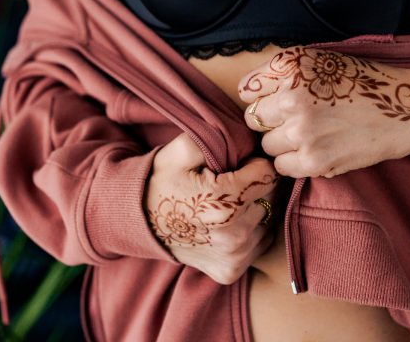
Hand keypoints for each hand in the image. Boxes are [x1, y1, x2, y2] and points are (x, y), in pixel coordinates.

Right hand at [146, 132, 277, 283]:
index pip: (269, 173)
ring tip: (228, 203)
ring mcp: (234, 257)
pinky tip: (228, 224)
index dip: (255, 163)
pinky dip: (250, 232)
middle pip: (272, 197)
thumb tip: (251, 141)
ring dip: (255, 209)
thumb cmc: (162, 182)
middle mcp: (235, 234)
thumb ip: (219, 138)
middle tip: (232, 182)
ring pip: (269, 220)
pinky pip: (260, 243)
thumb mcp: (183, 150)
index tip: (239, 164)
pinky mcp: (231, 270)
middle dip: (257, 186)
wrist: (137, 222)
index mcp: (226, 201)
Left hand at [237, 46, 409, 178]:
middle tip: (296, 117)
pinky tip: (313, 149)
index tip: (278, 99)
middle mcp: (293, 99)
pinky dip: (293, 161)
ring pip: (267, 145)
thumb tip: (244, 91)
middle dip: (270, 120)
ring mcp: (303, 133)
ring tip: (309, 133)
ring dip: (281, 142)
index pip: (247, 91)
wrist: (403, 109)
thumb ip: (277, 71)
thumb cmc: (360, 81)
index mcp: (291, 68)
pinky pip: (282, 166)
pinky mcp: (316, 161)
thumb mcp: (318, 59)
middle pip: (253, 120)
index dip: (263, 96)